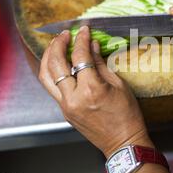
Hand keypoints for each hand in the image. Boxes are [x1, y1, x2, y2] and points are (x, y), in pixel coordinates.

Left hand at [38, 27, 152, 157]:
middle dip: (57, 44)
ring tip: (55, 45)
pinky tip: (59, 64)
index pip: (80, 56)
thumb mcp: (119, 86)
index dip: (82, 39)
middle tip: (64, 34)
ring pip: (46, 76)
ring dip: (48, 57)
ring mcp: (66, 106)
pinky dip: (52, 72)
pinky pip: (52, 87)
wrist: (123, 143)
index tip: (84, 30)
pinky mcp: (64, 111)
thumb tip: (92, 46)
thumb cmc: (127, 116)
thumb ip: (101, 64)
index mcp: (91, 90)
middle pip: (55, 64)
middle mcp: (73, 98)